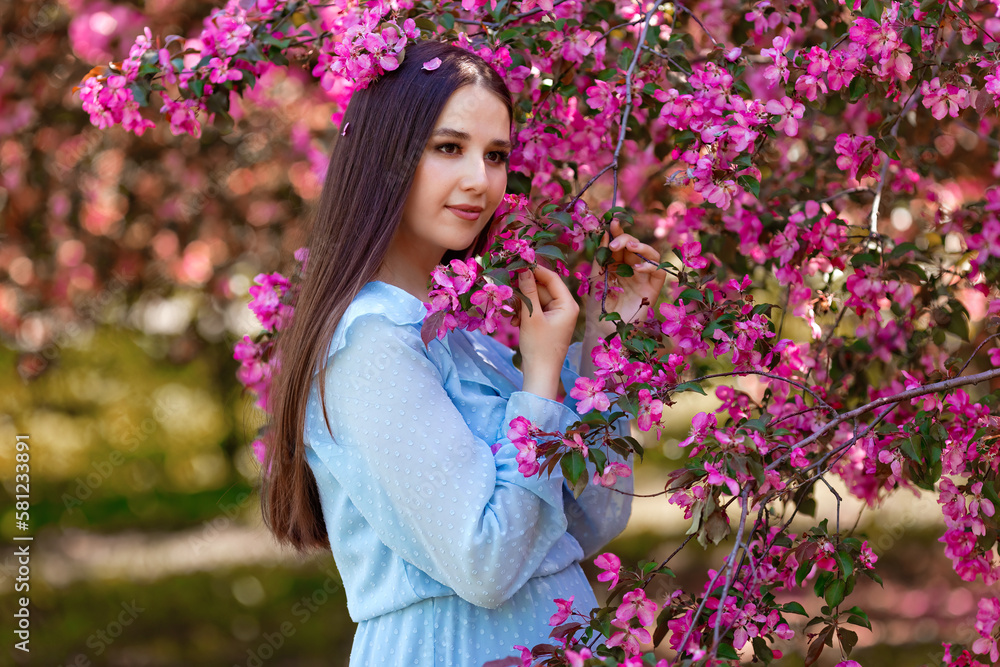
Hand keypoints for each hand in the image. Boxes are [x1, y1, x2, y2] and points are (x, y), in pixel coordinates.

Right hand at [515, 266, 578, 400]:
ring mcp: (557, 316)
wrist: (540, 374)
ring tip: (512, 316)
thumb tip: (524, 269)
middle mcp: (566, 307)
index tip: (517, 265)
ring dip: (522, 304)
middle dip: (525, 291)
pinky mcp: (548, 323)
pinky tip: (515, 322)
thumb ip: (528, 291)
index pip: (552, 278)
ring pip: (536, 299)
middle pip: (542, 288)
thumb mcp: (531, 316)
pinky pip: (535, 310)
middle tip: (508, 293)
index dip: (534, 270)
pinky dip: (524, 313)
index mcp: (568, 304)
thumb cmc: (538, 347)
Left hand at [588, 219, 666, 334]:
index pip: (620, 244)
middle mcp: (632, 269)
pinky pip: (659, 271)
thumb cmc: (597, 305)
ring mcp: (643, 278)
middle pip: (635, 246)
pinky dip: (650, 265)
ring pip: (651, 254)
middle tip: (613, 242)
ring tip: (629, 246)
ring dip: (641, 247)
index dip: (618, 232)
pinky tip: (637, 267)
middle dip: (625, 239)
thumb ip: (601, 257)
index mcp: (617, 264)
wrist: (603, 329)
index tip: (613, 222)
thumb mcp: (595, 277)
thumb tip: (604, 232)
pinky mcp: (653, 289)